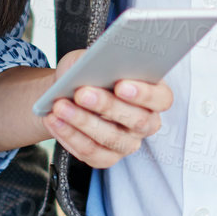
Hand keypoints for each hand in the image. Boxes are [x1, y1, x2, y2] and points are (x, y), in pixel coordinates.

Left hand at [42, 50, 172, 168]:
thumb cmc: (88, 71)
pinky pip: (91, 152)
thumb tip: (94, 65)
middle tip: (81, 93)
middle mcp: (146, 122)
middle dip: (106, 105)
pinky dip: (69, 135)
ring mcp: (128, 143)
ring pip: (110, 138)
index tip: (121, 85)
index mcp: (154, 93)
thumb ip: (98, 59)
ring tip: (59, 106)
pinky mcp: (107, 158)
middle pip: (136, 120)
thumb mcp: (92, 57)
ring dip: (81, 121)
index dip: (144, 94)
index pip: (162, 98)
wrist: (68, 91)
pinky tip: (55, 120)